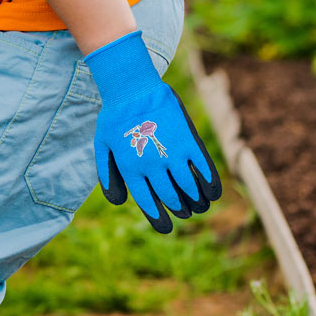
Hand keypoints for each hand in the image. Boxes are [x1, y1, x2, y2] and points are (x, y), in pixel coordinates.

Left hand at [83, 30, 220, 232]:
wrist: (133, 88)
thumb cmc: (115, 118)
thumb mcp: (102, 147)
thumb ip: (108, 176)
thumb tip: (120, 202)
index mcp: (131, 169)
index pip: (148, 203)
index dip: (159, 219)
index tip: (166, 228)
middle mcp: (153, 165)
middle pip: (170, 197)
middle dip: (179, 208)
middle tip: (184, 212)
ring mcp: (173, 153)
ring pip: (189, 187)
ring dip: (196, 201)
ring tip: (199, 207)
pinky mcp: (189, 141)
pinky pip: (204, 168)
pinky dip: (211, 184)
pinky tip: (213, 194)